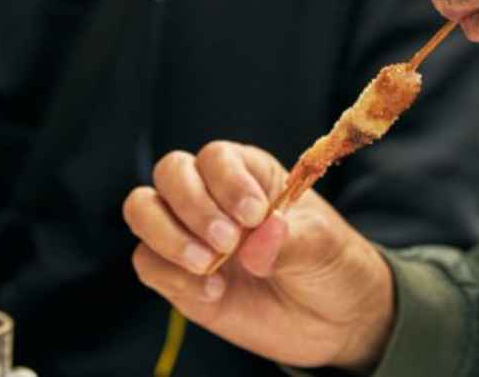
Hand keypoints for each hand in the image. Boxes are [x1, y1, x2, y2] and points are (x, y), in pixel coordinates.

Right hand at [123, 143, 394, 371]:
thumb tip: (256, 241)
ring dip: (169, 235)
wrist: (334, 320)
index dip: (227, 181)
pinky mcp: (177, 276)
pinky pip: (147, 262)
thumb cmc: (331, 265)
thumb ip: (290, 241)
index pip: (216, 157)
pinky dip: (171, 274)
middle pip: (170, 172)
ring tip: (208, 265)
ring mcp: (189, 234)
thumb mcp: (324, 247)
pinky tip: (213, 292)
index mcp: (248, 173)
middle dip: (192, 205)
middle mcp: (211, 196)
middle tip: (227, 242)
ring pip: (143, 210)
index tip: (254, 215)